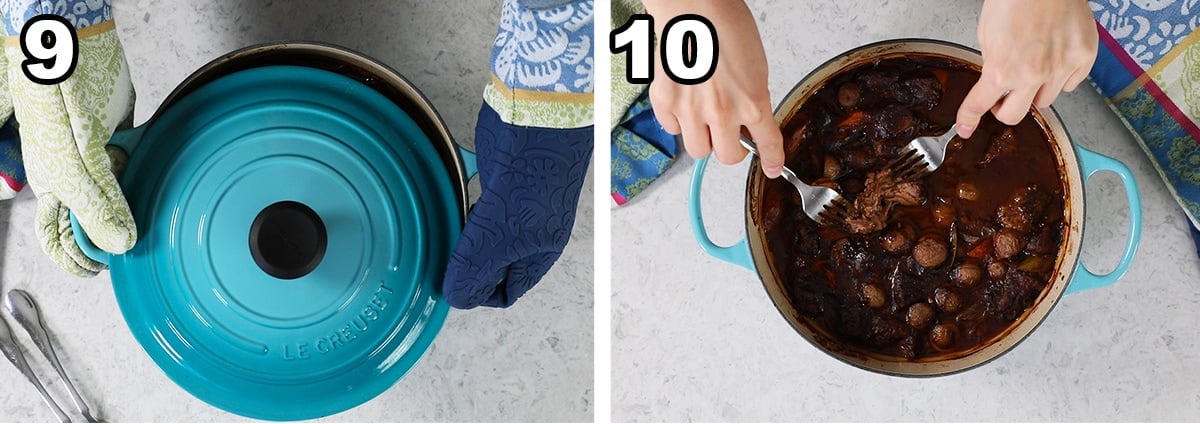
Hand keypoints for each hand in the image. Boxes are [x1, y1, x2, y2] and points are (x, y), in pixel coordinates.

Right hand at [3, 2, 136, 275]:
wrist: (70, 44)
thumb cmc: (55, 101)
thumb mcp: (76, 167)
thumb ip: (98, 207)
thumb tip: (121, 245)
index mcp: (54, 185)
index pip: (57, 236)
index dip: (77, 258)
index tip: (103, 271)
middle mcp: (75, 173)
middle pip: (96, 217)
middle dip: (114, 234)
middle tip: (140, 245)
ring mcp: (97, 153)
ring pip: (120, 190)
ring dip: (136, 200)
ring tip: (154, 212)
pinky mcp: (119, 131)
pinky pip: (137, 158)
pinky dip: (147, 166)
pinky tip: (156, 169)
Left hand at [441, 104, 591, 308]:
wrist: (537, 118)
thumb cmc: (531, 178)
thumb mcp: (499, 235)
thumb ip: (474, 269)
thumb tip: (456, 297)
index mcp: (538, 253)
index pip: (506, 291)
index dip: (477, 292)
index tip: (450, 279)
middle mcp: (528, 233)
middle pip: (490, 262)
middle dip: (465, 260)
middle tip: (439, 250)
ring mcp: (514, 205)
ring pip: (480, 232)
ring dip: (460, 231)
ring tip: (442, 224)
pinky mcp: (500, 179)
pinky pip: (475, 201)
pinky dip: (460, 201)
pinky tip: (450, 194)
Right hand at [642, 0, 783, 177]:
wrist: (694, 8)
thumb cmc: (725, 26)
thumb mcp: (755, 67)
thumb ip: (751, 99)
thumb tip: (746, 121)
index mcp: (752, 102)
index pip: (767, 143)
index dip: (772, 159)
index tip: (772, 166)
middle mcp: (722, 112)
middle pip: (727, 157)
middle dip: (730, 148)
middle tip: (728, 133)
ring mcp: (691, 110)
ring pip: (698, 150)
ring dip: (703, 139)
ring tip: (702, 117)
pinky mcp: (665, 102)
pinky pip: (672, 129)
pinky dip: (678, 121)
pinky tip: (683, 100)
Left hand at [957, 0, 1097, 137]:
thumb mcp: (987, 34)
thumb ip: (992, 63)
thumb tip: (995, 79)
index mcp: (1003, 69)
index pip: (980, 105)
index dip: (969, 118)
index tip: (966, 127)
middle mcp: (1033, 75)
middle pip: (1015, 115)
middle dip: (1004, 109)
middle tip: (1002, 98)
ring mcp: (1062, 68)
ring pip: (1045, 102)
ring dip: (1033, 93)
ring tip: (1031, 70)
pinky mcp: (1084, 58)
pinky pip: (1071, 84)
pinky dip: (1060, 79)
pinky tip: (1054, 61)